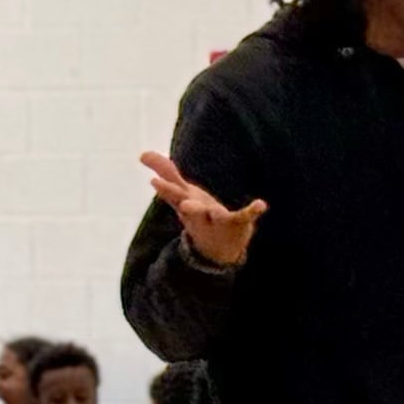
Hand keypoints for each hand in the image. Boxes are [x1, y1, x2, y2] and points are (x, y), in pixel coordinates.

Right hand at [141, 149, 266, 265]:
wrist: (218, 250)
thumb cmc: (199, 215)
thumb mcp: (181, 194)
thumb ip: (165, 172)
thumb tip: (142, 154)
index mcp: (186, 204)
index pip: (174, 195)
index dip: (166, 189)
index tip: (155, 182)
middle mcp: (200, 214)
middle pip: (192, 209)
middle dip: (188, 205)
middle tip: (185, 205)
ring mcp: (218, 220)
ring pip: (214, 216)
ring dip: (214, 215)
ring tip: (214, 211)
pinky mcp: (236, 224)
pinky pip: (245, 216)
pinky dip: (253, 210)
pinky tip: (261, 204)